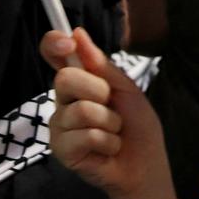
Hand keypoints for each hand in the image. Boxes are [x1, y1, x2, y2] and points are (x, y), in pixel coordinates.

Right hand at [41, 27, 171, 198]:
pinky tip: (107, 150)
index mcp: (79, 81)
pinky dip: (107, 142)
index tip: (67, 42)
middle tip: (112, 107)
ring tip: (113, 134)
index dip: (54, 43)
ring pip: (80, 110)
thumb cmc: (138, 127)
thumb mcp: (126, 90)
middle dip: (99, 91)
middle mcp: (63, 101)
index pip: (54, 55)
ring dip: (109, 123)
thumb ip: (102, 64)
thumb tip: (78, 33)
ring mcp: (59, 126)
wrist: (145, 165)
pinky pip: (85, 136)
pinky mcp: (61, 150)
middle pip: (65, 79)